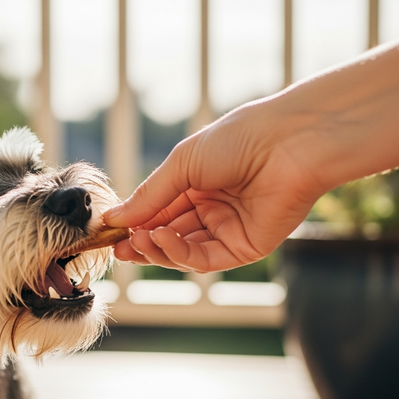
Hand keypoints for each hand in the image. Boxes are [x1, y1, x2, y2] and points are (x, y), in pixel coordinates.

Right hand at [104, 101, 323, 272]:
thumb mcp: (182, 164)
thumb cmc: (238, 140)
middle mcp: (212, 210)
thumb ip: (149, 195)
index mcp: (197, 185)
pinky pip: (204, 259)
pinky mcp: (245, 248)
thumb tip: (115, 218)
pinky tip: (161, 239)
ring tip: (137, 241)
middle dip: (141, 243)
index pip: (158, 212)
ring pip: (183, 252)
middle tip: (117, 246)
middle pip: (168, 236)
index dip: (134, 223)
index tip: (109, 230)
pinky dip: (179, 253)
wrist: (288, 143)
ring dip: (156, 249)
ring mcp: (228, 230)